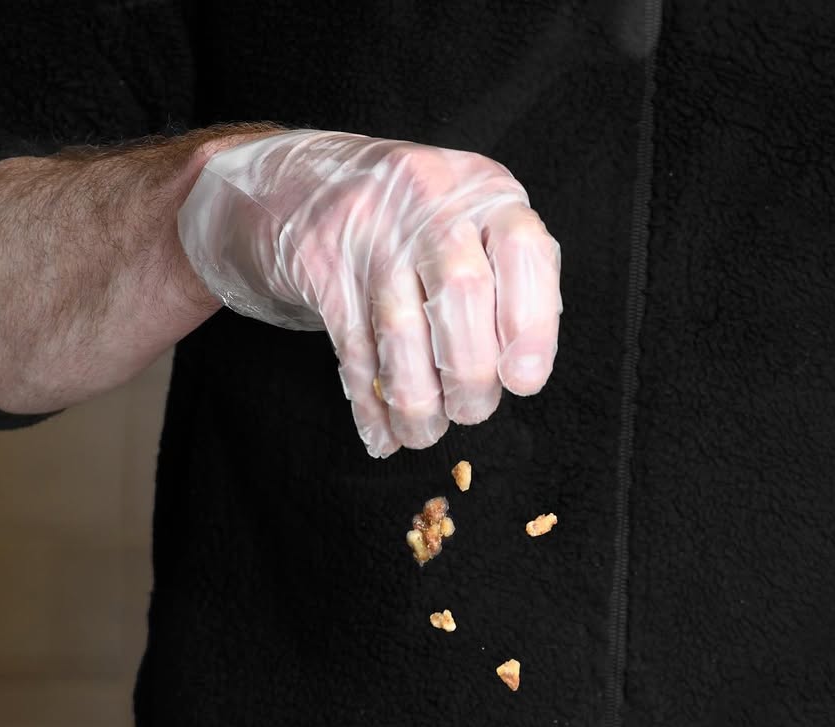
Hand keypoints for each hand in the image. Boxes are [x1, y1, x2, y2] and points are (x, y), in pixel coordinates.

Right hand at [178, 131, 561, 456]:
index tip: (524, 381)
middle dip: (470, 375)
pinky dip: (370, 403)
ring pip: (401, 329)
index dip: (531, 326)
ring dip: (417, 400)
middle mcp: (429, 200)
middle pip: (462, 293)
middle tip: (470, 410)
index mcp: (483, 191)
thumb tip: (525, 366)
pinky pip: (353, 348)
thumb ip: (510, 280)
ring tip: (425, 431)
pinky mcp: (322, 266)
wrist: (303, 184)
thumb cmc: (412, 222)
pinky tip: (384, 433)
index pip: (523, 250)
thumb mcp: (474, 223)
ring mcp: (370, 231)